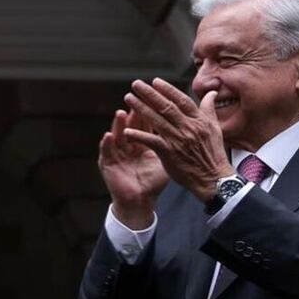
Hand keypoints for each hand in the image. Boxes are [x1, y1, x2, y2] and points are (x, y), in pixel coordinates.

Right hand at [98, 108, 169, 228]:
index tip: (157, 97)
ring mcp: (117, 153)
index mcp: (142, 141)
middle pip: (131, 124)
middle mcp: (128, 144)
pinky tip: (108, 136)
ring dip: (118, 124)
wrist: (140, 201)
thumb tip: (192, 128)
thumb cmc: (153, 182)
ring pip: (117, 134)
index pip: (147, 122)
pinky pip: (106, 152)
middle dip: (133, 111)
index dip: (152, 110)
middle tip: (136, 97)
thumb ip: (176, 142)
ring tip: (121, 113)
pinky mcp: (108, 164)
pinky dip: (106, 144)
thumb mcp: (167, 159)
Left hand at [123, 78, 233, 200]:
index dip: (167, 89)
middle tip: (136, 84)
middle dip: (149, 93)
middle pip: (166, 106)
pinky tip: (127, 130)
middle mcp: (188, 127)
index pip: (181, 100)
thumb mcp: (215, 129)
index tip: (155, 81)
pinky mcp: (169, 153)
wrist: (212, 179)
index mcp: (199, 120)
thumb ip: (209, 110)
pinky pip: (151, 141)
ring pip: (156, 120)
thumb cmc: (213, 154)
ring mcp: (178, 139)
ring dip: (140, 108)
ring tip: (128, 98)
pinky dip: (139, 135)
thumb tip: (211, 93)